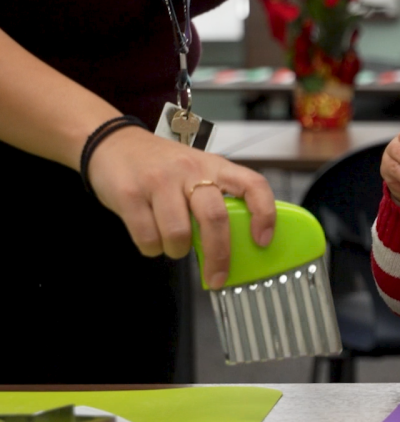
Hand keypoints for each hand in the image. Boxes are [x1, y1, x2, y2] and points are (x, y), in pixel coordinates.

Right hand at [87, 126, 275, 289]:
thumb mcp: (198, 172)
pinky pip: (148, 238)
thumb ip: (216, 200)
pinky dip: (152, 248)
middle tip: (217, 277)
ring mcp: (159, 181)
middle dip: (219, 256)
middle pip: (215, 218)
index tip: (263, 240)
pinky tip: (152, 238)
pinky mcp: (130, 194)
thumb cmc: (163, 166)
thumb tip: (235, 246)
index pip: (253, 184)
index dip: (264, 213)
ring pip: (179, 234)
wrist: (113, 144)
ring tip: (173, 244)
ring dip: (177, 251)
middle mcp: (190, 170)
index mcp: (215, 165)